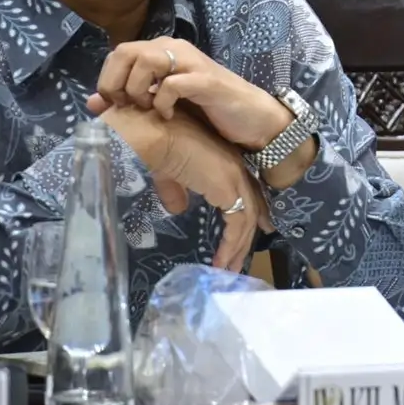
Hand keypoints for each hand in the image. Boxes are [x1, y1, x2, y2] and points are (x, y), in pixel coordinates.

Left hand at [90, 38, 317, 186]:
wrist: (253, 119)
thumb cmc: (208, 110)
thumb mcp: (162, 103)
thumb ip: (132, 98)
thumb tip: (92, 102)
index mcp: (164, 51)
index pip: (119, 53)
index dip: (108, 78)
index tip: (115, 104)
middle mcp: (176, 50)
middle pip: (126, 52)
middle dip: (118, 83)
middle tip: (128, 106)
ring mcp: (192, 63)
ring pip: (147, 60)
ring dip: (139, 89)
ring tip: (147, 109)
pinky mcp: (207, 80)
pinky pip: (172, 83)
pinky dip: (163, 102)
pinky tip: (169, 116)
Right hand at [95, 105, 268, 270]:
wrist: (153, 137)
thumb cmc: (157, 148)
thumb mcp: (169, 174)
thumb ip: (176, 191)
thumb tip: (178, 208)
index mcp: (224, 164)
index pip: (244, 193)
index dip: (249, 214)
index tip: (250, 233)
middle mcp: (235, 171)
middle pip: (249, 209)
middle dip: (245, 237)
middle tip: (239, 260)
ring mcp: (234, 179)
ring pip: (246, 220)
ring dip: (238, 246)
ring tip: (229, 268)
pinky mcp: (228, 190)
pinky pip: (237, 224)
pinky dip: (231, 244)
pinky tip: (222, 261)